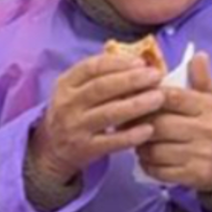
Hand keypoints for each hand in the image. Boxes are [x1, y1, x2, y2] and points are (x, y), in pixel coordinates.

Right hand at [28, 51, 166, 183]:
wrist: (51, 149)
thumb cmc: (73, 112)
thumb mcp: (74, 90)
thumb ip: (99, 75)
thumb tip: (137, 61)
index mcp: (65, 84)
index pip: (91, 67)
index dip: (118, 63)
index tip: (141, 62)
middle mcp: (67, 104)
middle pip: (101, 88)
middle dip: (132, 80)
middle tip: (156, 76)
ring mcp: (75, 127)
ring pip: (109, 113)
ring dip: (137, 105)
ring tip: (159, 98)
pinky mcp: (85, 149)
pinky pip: (112, 142)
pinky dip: (131, 135)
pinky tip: (149, 129)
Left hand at [137, 52, 211, 191]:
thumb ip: (204, 79)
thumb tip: (198, 56)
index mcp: (211, 107)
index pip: (172, 96)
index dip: (148, 96)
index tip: (135, 97)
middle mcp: (208, 130)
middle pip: (158, 124)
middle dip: (138, 123)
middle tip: (126, 122)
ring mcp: (201, 155)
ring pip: (156, 149)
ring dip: (140, 146)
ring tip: (137, 140)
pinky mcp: (195, 176)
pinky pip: (160, 170)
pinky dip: (148, 165)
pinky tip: (147, 159)